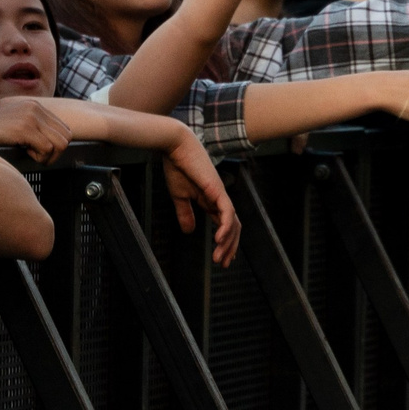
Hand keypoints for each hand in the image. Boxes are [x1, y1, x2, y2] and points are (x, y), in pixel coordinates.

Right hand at [0, 99, 73, 164]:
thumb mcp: (15, 123)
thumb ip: (34, 127)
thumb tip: (56, 144)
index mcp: (35, 105)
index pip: (65, 129)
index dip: (56, 146)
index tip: (40, 151)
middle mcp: (35, 107)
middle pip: (66, 137)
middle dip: (55, 153)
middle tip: (37, 157)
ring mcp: (30, 116)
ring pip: (60, 144)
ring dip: (48, 156)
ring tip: (31, 155)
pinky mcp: (23, 127)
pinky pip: (47, 149)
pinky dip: (38, 158)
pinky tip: (24, 154)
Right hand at [160, 136, 240, 266]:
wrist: (175, 146)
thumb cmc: (177, 166)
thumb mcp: (180, 196)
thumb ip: (185, 213)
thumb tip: (188, 231)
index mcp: (211, 199)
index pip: (225, 223)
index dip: (226, 240)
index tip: (223, 257)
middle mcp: (219, 198)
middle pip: (233, 226)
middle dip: (229, 246)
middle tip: (224, 263)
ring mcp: (220, 194)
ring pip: (232, 222)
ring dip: (227, 242)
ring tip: (220, 257)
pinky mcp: (217, 189)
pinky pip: (227, 212)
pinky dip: (226, 226)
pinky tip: (219, 239)